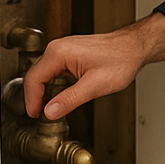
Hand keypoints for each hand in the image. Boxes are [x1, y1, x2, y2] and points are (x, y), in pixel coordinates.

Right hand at [23, 13, 164, 119]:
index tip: (34, 115)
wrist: (133, 48)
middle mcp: (58, 48)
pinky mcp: (69, 53)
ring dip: (44, 91)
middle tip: (39, 115)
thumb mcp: (94, 86)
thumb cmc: (120, 60)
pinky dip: (53, 84)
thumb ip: (69, 99)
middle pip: (35, 76)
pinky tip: (60, 96)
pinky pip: (54, 70)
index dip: (31, 101)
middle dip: (35, 97)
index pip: (33, 79)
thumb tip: (49, 111)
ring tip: (49, 109)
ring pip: (44, 73)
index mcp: (59, 53)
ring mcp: (63, 49)